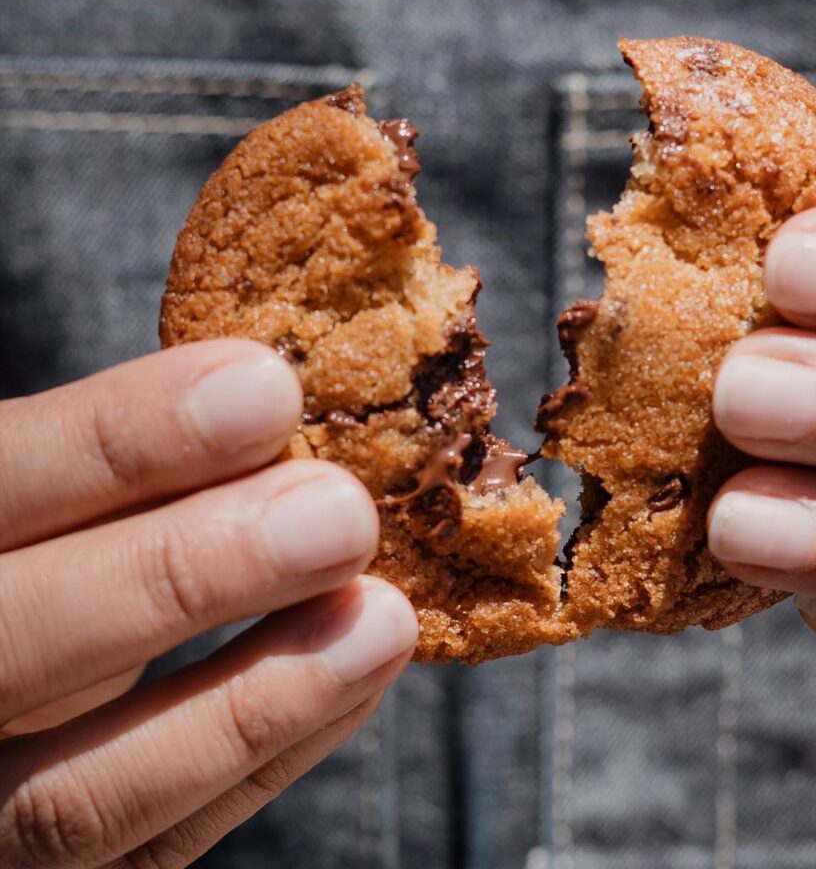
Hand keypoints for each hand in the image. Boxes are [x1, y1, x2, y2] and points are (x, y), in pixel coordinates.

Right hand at [0, 341, 417, 866]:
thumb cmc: (54, 550)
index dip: (119, 439)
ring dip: (255, 701)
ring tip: (383, 618)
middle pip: (15, 642)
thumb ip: (131, 470)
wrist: (7, 676)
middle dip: (190, 570)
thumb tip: (281, 401)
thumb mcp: (63, 500)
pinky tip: (357, 676)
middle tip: (341, 514)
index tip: (266, 389)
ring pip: (77, 794)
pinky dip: (267, 761)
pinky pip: (153, 845)